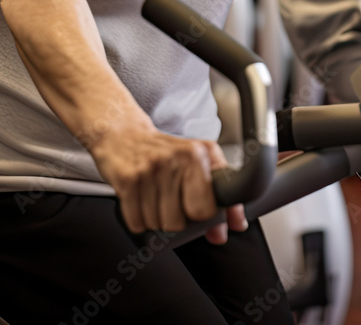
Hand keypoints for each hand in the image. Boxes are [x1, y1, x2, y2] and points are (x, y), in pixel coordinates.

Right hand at [90, 117, 247, 243]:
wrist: (124, 135)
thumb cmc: (165, 152)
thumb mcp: (199, 163)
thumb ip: (221, 196)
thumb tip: (236, 225)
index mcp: (198, 154)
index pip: (206, 208)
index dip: (202, 215)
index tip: (198, 207)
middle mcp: (175, 159)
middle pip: (179, 222)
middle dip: (176, 219)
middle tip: (173, 201)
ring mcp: (150, 169)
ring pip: (157, 224)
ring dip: (156, 219)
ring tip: (155, 197)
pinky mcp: (128, 180)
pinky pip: (137, 223)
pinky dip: (138, 219)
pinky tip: (140, 200)